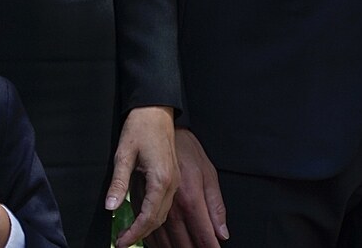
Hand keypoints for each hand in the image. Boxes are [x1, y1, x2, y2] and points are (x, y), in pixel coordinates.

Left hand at [107, 105, 176, 247]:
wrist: (155, 110)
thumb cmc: (140, 128)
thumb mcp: (123, 154)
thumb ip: (118, 183)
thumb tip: (110, 206)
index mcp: (160, 180)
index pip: (149, 217)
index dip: (135, 233)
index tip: (122, 242)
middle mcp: (171, 184)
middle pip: (158, 219)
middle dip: (141, 234)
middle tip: (123, 242)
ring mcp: (173, 182)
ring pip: (163, 214)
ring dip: (149, 228)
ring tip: (131, 236)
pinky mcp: (171, 178)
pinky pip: (165, 205)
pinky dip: (154, 217)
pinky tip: (143, 221)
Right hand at [147, 128, 227, 247]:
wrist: (155, 125)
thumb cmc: (185, 147)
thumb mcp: (208, 172)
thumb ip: (216, 206)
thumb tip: (222, 234)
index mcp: (190, 197)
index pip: (202, 235)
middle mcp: (170, 204)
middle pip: (181, 242)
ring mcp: (153, 203)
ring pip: (161, 240)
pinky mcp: (140, 199)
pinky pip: (147, 229)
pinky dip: (153, 241)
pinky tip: (159, 245)